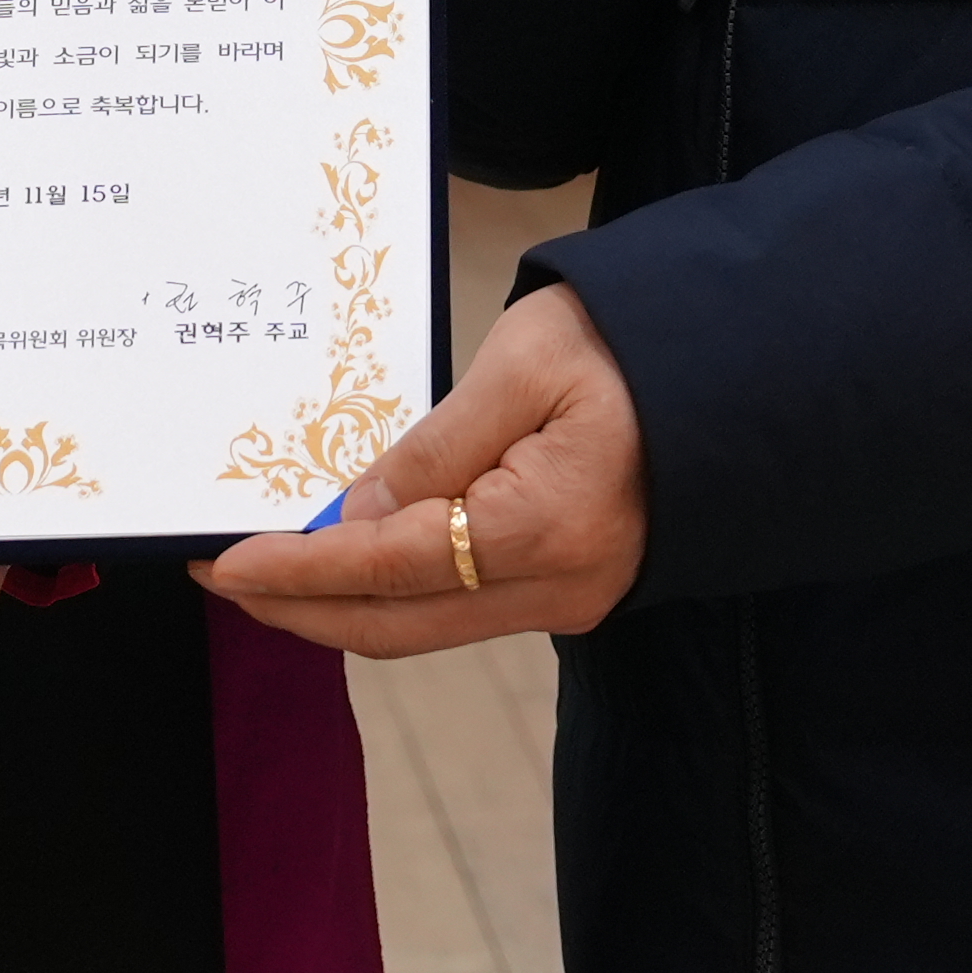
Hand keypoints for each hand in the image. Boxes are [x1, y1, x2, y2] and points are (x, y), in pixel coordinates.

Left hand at [197, 285, 648, 652]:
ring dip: (342, 604)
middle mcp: (556, 589)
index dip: (296, 571)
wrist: (750, 366)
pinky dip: (394, 592)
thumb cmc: (635, 344)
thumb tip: (353, 519)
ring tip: (271, 564)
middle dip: (300, 609)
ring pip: (426, 628)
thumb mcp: (523, 365)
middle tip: (223, 576)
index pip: (385, 568)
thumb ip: (433, 449)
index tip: (221, 563)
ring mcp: (570, 600)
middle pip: (396, 628)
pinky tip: (351, 554)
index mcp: (541, 529)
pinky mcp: (574, 589)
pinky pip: (461, 608)